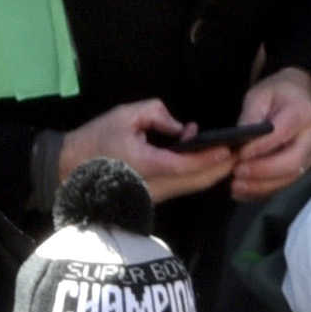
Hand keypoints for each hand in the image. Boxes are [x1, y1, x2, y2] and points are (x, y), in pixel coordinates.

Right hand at [55, 97, 236, 201]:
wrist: (70, 169)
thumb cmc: (96, 139)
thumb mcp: (125, 115)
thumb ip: (158, 114)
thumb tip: (183, 129)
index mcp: (148, 163)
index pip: (189, 163)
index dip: (213, 156)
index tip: (231, 146)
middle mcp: (156, 185)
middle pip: (199, 180)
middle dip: (222, 165)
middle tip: (240, 148)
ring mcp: (155, 195)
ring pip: (194, 186)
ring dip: (212, 171)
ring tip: (228, 152)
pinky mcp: (153, 198)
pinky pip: (184, 187)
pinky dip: (198, 175)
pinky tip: (206, 160)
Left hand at [228, 68, 310, 199]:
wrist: (297, 99)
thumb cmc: (278, 96)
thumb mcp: (260, 95)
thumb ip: (250, 115)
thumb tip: (239, 138)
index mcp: (302, 114)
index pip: (282, 133)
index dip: (260, 146)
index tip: (240, 153)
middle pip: (292, 162)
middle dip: (262, 171)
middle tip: (237, 171)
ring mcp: (308, 157)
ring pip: (289, 179)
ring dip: (261, 186)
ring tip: (235, 185)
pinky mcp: (301, 170)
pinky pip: (283, 187)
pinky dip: (261, 193)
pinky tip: (242, 192)